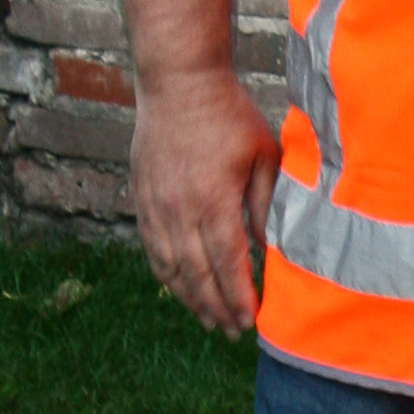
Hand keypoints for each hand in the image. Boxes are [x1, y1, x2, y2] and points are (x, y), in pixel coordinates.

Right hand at [131, 66, 281, 335]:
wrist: (178, 82)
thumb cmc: (228, 115)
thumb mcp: (262, 155)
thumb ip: (266, 204)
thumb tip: (271, 247)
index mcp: (213, 199)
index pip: (227, 262)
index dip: (238, 296)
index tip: (250, 320)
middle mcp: (179, 209)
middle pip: (197, 274)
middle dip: (216, 308)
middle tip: (232, 331)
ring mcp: (156, 205)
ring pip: (170, 267)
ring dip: (189, 298)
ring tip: (207, 319)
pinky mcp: (142, 198)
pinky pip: (151, 248)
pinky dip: (165, 274)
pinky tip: (179, 287)